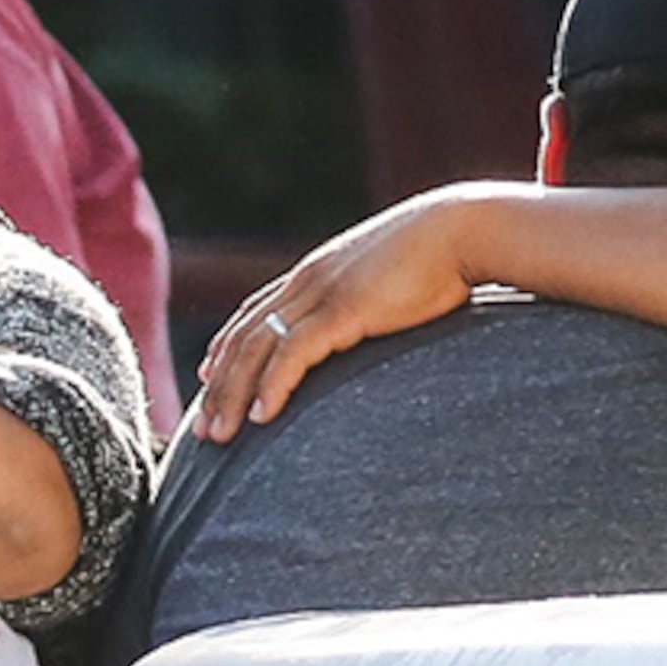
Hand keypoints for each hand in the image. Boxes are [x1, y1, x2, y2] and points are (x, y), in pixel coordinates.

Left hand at [191, 191, 494, 440]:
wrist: (466, 229)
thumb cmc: (439, 257)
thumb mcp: (387, 279)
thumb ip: (366, 301)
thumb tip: (370, 322)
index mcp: (315, 273)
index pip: (254, 313)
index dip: (227, 346)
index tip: (208, 377)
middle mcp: (307, 281)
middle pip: (244, 337)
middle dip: (218, 385)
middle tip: (200, 430)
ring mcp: (322, 293)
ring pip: (257, 348)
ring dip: (232, 395)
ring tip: (217, 436)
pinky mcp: (345, 308)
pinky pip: (296, 351)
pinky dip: (273, 384)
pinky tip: (261, 416)